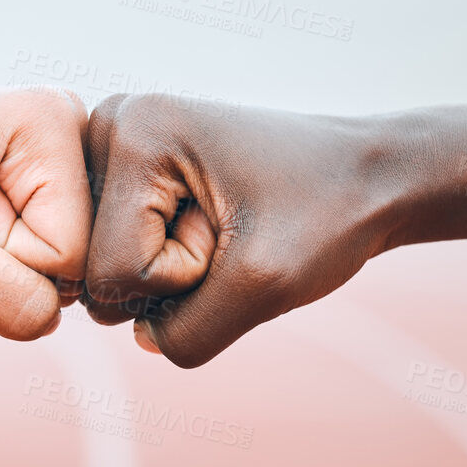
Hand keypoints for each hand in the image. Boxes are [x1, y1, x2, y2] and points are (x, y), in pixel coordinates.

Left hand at [0, 89, 90, 339]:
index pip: (71, 251)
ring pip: (54, 259)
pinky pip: (37, 249)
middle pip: (73, 254)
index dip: (5, 259)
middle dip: (3, 261)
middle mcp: (68, 124)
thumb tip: (54, 320)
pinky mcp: (37, 173)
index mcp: (53, 119)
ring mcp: (53, 150)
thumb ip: (10, 301)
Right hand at [81, 94, 402, 366]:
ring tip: (225, 225)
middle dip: (172, 275)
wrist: (368, 176)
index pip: (112, 273)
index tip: (235, 228)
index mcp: (131, 130)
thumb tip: (143, 339)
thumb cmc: (328, 213)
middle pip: (98, 272)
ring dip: (174, 273)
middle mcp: (108, 127)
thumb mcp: (263, 286)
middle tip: (231, 227)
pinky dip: (174, 264)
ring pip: (108, 272)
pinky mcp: (128, 173)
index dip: (184, 277)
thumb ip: (187, 335)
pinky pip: (124, 260)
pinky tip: (212, 225)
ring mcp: (114, 149)